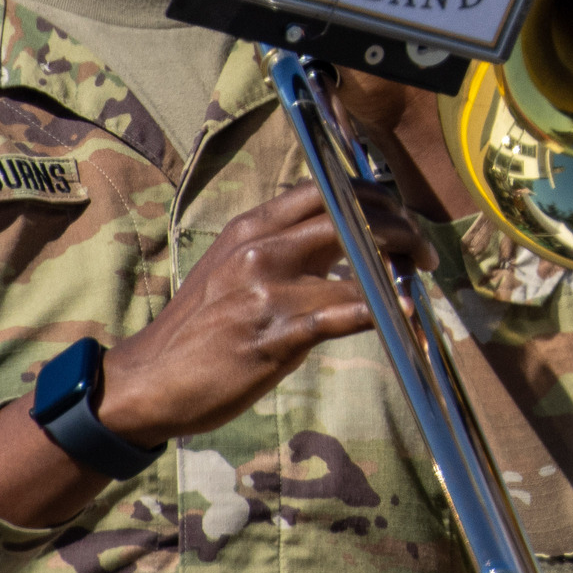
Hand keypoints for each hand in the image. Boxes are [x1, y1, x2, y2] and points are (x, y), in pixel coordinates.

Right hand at [0, 180, 437, 527]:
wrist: (147, 382)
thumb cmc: (198, 331)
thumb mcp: (233, 272)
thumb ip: (284, 253)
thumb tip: (346, 248)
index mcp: (251, 229)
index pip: (325, 190)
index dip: (374, 197)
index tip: (402, 217)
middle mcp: (259, 249)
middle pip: (349, 216)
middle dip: (399, 228)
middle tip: (425, 253)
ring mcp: (266, 290)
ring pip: (354, 261)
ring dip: (398, 272)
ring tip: (421, 286)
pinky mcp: (274, 335)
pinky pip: (342, 315)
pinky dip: (382, 313)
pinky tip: (407, 316)